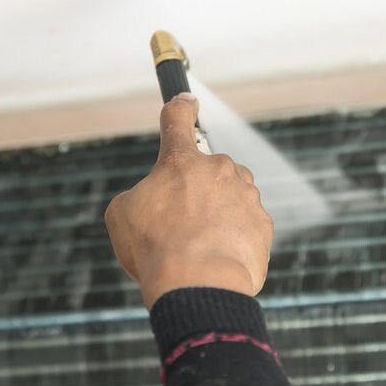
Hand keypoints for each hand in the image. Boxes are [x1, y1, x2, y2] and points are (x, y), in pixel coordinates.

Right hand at [104, 93, 274, 307]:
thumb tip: (153, 201)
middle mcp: (219, 170)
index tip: (187, 102)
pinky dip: (233, 239)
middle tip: (177, 225)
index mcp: (180, 162)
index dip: (179, 109)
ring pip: (230, 197)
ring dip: (217, 215)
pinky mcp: (263, 226)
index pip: (178, 121)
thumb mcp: (122, 215)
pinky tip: (217, 259)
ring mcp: (246, 197)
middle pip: (208, 171)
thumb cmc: (156, 249)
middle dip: (195, 192)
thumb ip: (139, 196)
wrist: (199, 284)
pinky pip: (246, 226)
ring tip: (198, 248)